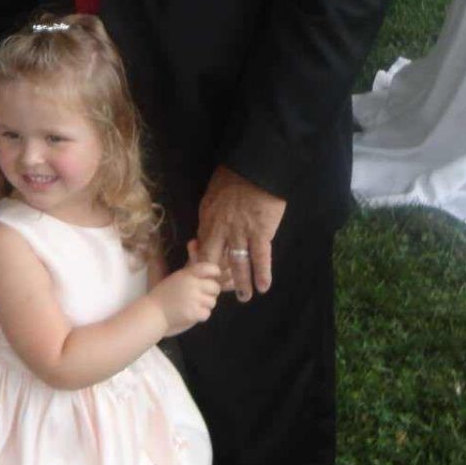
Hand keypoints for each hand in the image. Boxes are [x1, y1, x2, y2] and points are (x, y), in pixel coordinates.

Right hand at [148, 242, 223, 335]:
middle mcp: (193, 285)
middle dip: (210, 292)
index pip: (209, 268)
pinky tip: (191, 313)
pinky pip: (207, 313)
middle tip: (200, 294)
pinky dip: (201, 315)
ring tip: (193, 304)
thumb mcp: (177, 276)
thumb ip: (190, 263)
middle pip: (215, 287)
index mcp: (187, 274)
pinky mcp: (194, 313)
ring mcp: (194, 300)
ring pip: (212, 302)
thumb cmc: (164, 293)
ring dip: (205, 304)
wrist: (153, 312)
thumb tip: (194, 241)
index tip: (213, 276)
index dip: (214, 272)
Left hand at [196, 166, 287, 302]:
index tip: (206, 276)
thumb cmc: (234, 176)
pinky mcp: (260, 232)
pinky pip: (260, 257)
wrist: (255, 166)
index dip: (203, 264)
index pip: (202, 248)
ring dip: (241, 283)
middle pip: (215, 260)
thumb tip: (208, 230)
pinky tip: (263, 286)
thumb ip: (211, 215)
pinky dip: (262, 273)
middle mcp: (221, 229)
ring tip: (243, 297)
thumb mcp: (213, 195)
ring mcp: (241, 232)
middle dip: (217, 279)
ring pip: (238, 263)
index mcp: (208, 219)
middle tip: (221, 293)